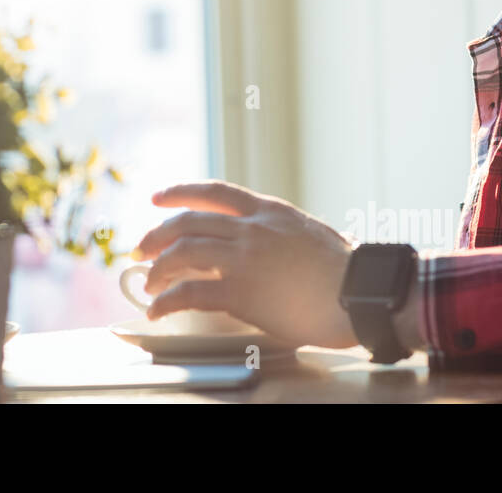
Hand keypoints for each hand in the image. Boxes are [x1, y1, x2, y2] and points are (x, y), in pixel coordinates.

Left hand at [131, 181, 358, 348]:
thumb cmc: (347, 269)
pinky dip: (168, 300)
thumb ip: (283, 231)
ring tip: (149, 283)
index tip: (158, 198)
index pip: (213, 191)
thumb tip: (274, 239)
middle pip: (188, 221)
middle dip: (156, 234)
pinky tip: (159, 309)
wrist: (360, 292)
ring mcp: (244, 258)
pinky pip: (191, 291)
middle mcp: (251, 228)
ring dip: (158, 268)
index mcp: (268, 210)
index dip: (179, 192)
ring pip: (183, 252)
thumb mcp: (311, 233)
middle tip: (140, 249)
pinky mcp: (242, 291)